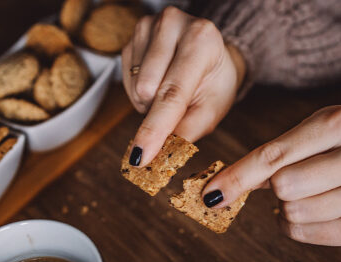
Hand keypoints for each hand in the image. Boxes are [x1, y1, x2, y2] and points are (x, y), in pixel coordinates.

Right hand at [121, 6, 245, 166]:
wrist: (210, 53)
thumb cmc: (214, 81)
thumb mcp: (213, 108)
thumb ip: (188, 131)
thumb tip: (161, 153)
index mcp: (201, 39)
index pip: (172, 93)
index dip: (155, 128)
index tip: (140, 157)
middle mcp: (173, 24)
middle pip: (148, 90)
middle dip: (157, 113)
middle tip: (179, 107)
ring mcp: (149, 26)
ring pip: (134, 87)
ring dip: (149, 102)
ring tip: (169, 90)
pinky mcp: (132, 36)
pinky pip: (126, 80)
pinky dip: (140, 92)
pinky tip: (157, 82)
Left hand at [202, 106, 340, 245]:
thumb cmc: (325, 150)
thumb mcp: (299, 138)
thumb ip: (260, 160)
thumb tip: (215, 192)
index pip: (274, 155)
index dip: (237, 176)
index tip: (210, 194)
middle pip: (283, 186)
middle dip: (275, 187)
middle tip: (291, 179)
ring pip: (292, 212)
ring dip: (285, 207)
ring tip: (307, 192)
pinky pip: (302, 233)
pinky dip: (295, 225)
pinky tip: (314, 209)